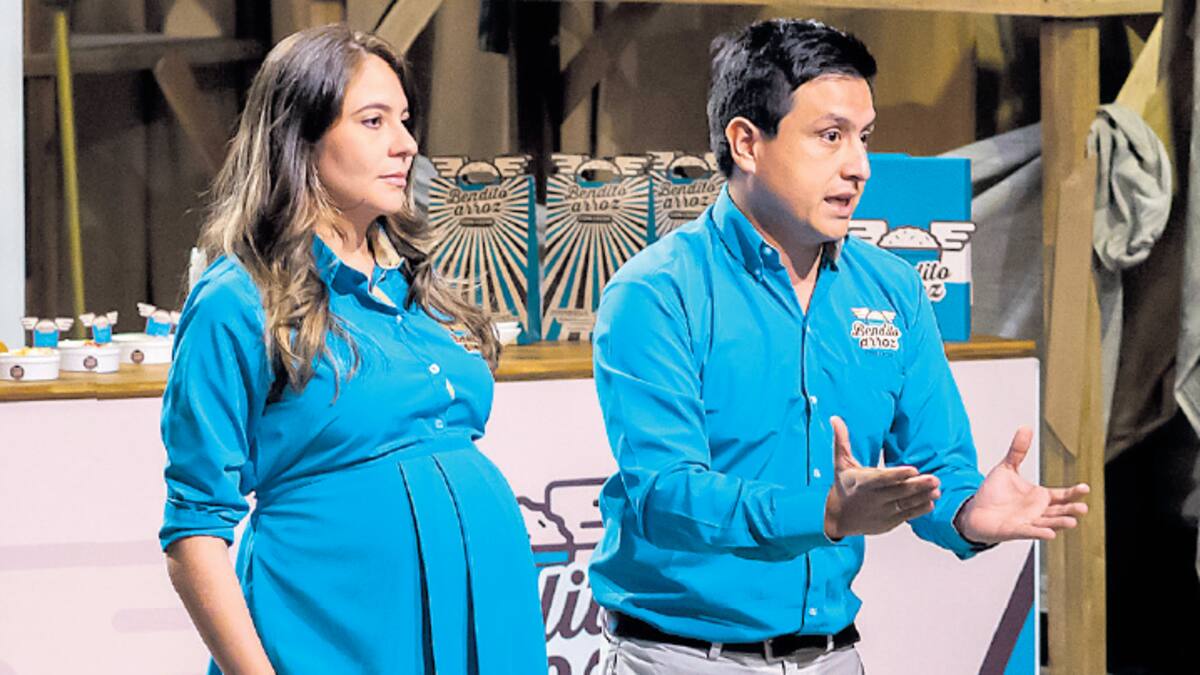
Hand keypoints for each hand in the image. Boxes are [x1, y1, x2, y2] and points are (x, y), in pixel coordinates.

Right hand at [824, 416, 940, 539]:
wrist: (838, 518)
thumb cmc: (843, 486)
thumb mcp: (839, 464)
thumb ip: (841, 441)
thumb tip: (835, 418)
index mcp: (861, 482)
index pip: (881, 479)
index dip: (897, 475)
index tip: (913, 470)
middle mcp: (872, 498)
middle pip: (898, 492)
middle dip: (917, 486)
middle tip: (934, 479)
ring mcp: (881, 512)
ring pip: (905, 504)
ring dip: (922, 497)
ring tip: (937, 489)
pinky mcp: (888, 522)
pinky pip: (906, 516)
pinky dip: (919, 510)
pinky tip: (930, 502)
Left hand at [955, 426, 1089, 543]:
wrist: (975, 511)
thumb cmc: (993, 493)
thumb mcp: (1006, 468)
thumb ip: (1017, 451)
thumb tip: (1026, 427)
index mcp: (1040, 496)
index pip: (1062, 495)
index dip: (1074, 492)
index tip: (1085, 488)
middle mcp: (1038, 511)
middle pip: (1060, 511)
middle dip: (1071, 510)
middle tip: (1083, 508)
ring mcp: (1029, 522)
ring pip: (1049, 523)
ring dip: (1060, 523)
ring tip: (1072, 522)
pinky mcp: (1016, 531)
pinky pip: (1030, 532)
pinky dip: (1040, 533)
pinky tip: (1050, 534)